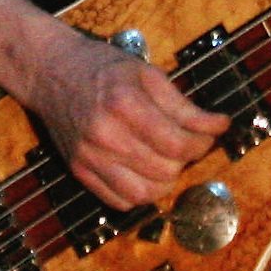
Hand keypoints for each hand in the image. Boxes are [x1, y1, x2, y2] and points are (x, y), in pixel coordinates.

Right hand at [24, 28, 227, 209]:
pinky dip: (140, 194)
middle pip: (165, 171)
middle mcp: (105, 135)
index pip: (178, 143)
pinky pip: (119, 201)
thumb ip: (182, 103)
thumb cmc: (103, 68)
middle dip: (187, 158)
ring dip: (166, 181)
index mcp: (125, 104)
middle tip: (188, 142)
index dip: (204, 142)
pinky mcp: (78, 171)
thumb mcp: (147, 73)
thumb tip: (218, 126)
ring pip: (145, 194)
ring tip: (169, 160)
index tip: (212, 131)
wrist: (52, 72)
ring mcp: (89, 157)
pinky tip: (145, 172)